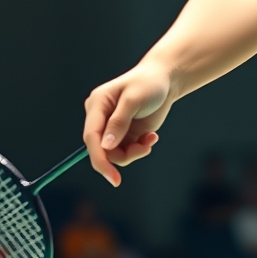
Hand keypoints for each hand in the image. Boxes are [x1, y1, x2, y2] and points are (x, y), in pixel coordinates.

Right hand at [83, 61, 173, 185]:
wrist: (166, 80)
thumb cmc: (149, 83)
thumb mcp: (134, 100)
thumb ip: (119, 122)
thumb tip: (106, 146)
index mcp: (97, 105)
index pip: (91, 137)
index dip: (99, 159)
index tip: (112, 177)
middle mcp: (101, 119)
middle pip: (101, 150)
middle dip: (123, 155)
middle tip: (144, 148)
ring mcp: (112, 128)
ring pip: (115, 155)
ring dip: (135, 152)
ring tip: (151, 138)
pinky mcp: (125, 135)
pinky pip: (127, 152)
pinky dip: (140, 149)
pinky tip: (152, 136)